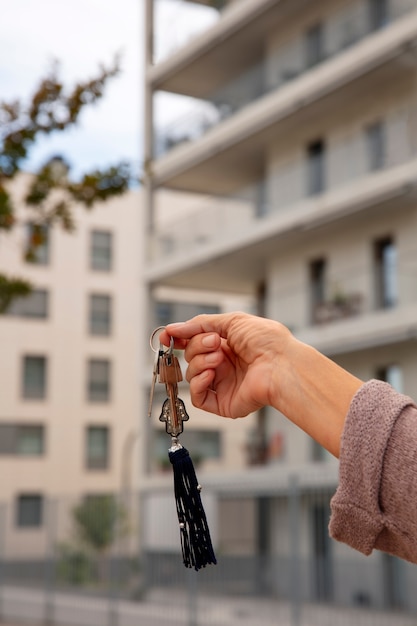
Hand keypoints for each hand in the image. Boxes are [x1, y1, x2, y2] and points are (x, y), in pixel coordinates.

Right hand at [160, 312, 291, 418]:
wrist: (282, 364)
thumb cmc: (267, 341)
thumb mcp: (232, 321)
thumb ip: (200, 324)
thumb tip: (173, 328)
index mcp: (226, 344)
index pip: (193, 342)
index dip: (178, 339)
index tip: (167, 336)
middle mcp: (223, 364)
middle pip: (190, 356)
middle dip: (197, 346)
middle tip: (215, 342)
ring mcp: (222, 384)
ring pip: (192, 374)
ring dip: (200, 363)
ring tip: (220, 358)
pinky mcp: (223, 402)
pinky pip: (198, 397)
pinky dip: (198, 383)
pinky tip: (211, 374)